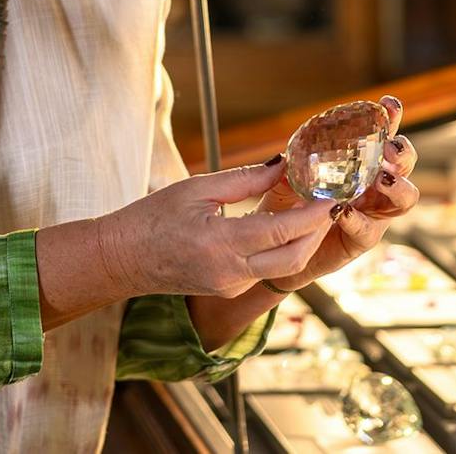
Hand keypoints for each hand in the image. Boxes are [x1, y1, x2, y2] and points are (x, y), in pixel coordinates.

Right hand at [96, 159, 334, 298]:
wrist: (122, 258)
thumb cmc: (152, 217)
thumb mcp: (196, 189)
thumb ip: (244, 179)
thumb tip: (283, 165)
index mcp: (220, 244)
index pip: (281, 230)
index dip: (313, 214)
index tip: (333, 195)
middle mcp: (230, 272)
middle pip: (294, 257)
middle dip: (318, 230)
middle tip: (330, 201)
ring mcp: (231, 286)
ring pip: (284, 266)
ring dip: (304, 240)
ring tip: (313, 210)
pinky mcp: (230, 290)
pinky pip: (266, 269)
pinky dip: (282, 247)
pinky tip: (284, 225)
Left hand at [258, 95, 420, 291]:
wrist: (277, 249)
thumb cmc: (284, 207)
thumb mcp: (282, 182)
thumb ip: (289, 169)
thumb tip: (284, 156)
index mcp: (359, 162)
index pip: (380, 135)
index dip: (390, 118)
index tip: (389, 104)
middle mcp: (374, 185)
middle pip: (404, 164)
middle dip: (403, 152)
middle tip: (390, 150)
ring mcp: (373, 212)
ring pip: (404, 198)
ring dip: (397, 187)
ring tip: (382, 179)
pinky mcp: (363, 239)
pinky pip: (369, 230)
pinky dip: (357, 219)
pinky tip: (343, 211)